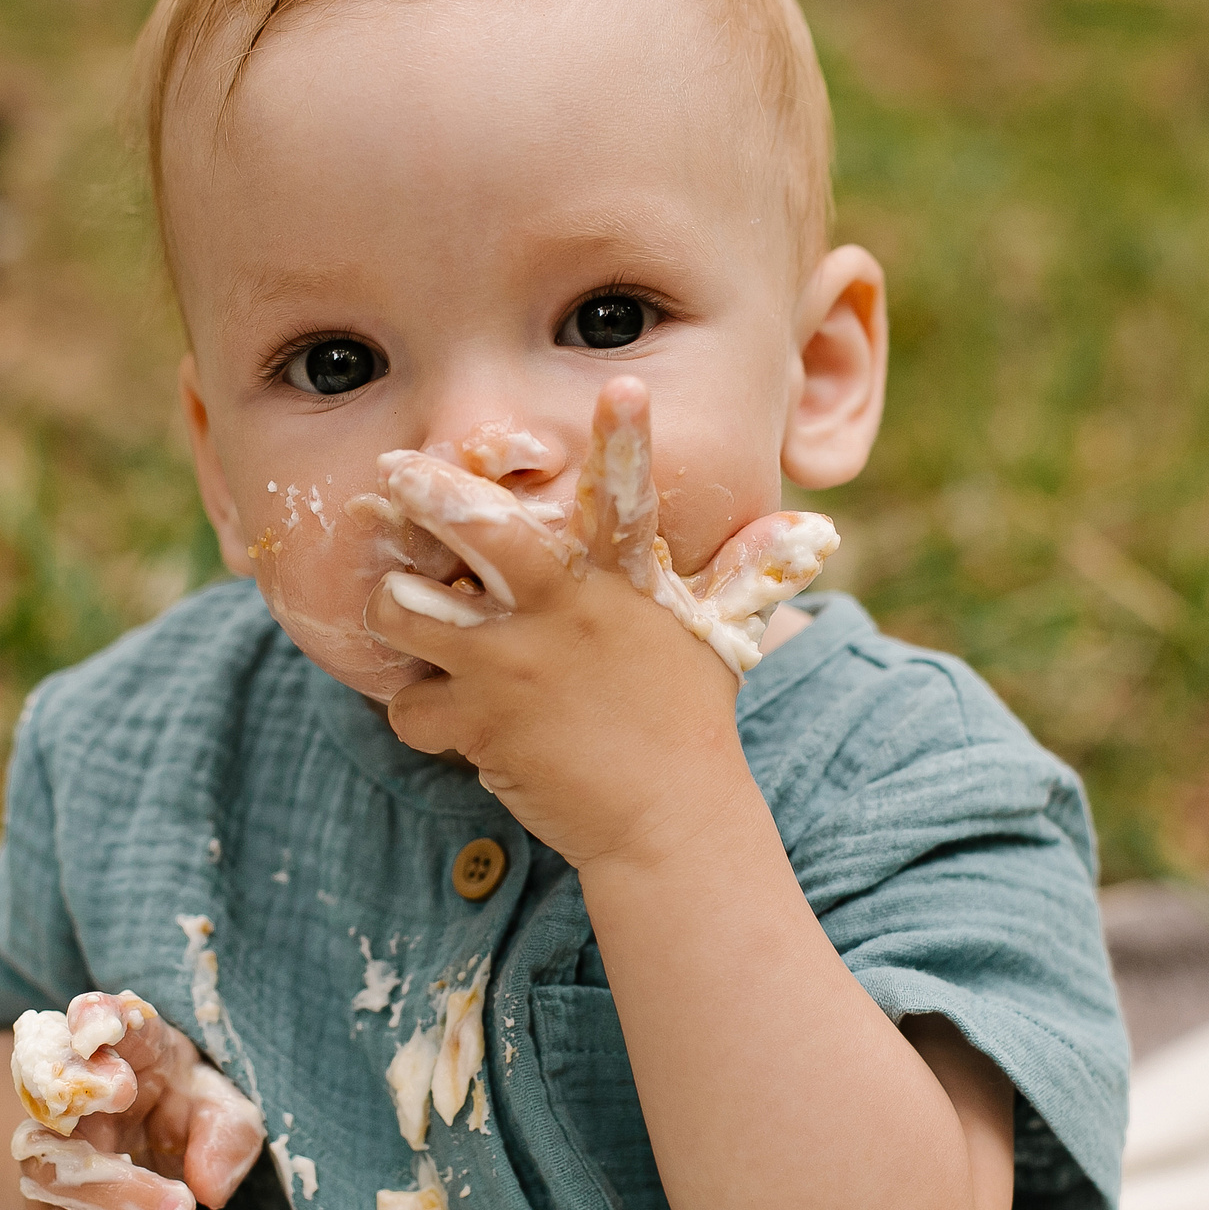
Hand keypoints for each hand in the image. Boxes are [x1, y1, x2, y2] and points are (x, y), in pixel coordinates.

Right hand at [11, 992, 264, 1209]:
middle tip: (184, 1208)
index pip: (93, 1025)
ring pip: (55, 1188)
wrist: (148, 1147)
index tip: (117, 1068)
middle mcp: (71, 1099)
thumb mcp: (223, 1109)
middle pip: (52, 1120)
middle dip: (109, 1172)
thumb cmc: (188, 1109)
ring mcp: (53, 1158)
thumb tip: (210, 1189)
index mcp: (118, 1048)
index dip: (92, 1032)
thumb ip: (225, 1132)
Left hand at [364, 377, 832, 866]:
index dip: (626, 441)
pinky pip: (409, 703)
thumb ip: (743, 574)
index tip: (624, 385)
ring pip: (409, 612)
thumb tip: (816, 529)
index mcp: (622, 581)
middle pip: (482, 532)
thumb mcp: (719, 637)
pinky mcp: (481, 724)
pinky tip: (446, 720)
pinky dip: (418, 713)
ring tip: (399, 611)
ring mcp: (515, 666)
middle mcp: (562, 612)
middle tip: (392, 473)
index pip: (626, 499)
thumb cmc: (689, 720)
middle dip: (430, 495)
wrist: (667, 823)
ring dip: (392, 610)